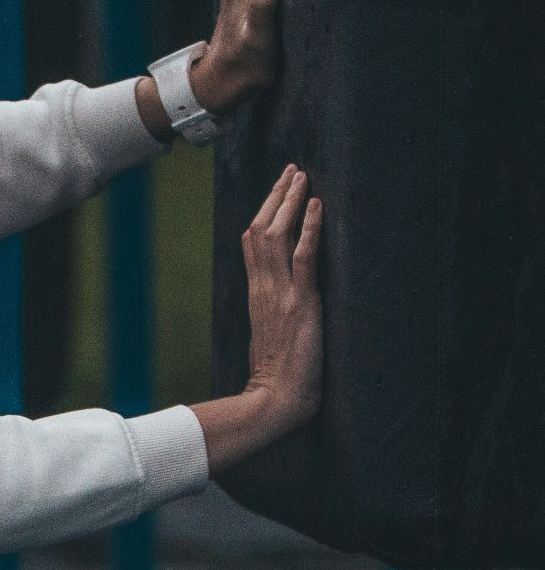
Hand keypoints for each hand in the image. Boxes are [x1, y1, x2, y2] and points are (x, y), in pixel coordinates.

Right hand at [242, 164, 323, 427]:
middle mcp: (263, 288)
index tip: (278, 191)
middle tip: (292, 170)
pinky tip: (316, 205)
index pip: (252, 244)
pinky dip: (309, 228)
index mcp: (257, 295)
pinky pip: (303, 258)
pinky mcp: (301, 304)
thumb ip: (277, 313)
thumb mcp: (274, 336)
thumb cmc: (279, 377)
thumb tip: (286, 302)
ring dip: (290, 202)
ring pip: (276, 236)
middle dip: (276, 197)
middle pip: (260, 230)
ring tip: (302, 177)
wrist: (277, 399)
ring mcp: (280, 294)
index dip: (264, 213)